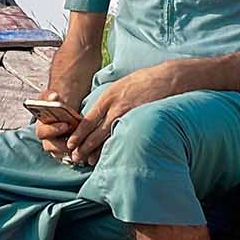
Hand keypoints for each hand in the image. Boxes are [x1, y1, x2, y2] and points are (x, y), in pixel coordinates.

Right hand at [32, 97, 79, 160]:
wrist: (69, 106)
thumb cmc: (59, 103)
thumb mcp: (53, 96)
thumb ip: (51, 96)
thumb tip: (54, 96)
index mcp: (42, 126)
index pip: (42, 132)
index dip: (52, 130)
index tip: (65, 125)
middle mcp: (48, 139)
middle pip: (50, 147)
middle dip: (62, 145)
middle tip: (74, 140)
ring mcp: (58, 146)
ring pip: (62, 154)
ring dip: (71, 151)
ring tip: (81, 145)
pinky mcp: (69, 150)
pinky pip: (73, 156)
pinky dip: (80, 154)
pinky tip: (88, 149)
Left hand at [63, 64, 180, 166]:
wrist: (168, 78)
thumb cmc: (145, 80)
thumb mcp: (121, 85)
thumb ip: (110, 99)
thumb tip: (100, 112)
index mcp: (108, 97)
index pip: (88, 120)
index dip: (78, 134)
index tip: (71, 144)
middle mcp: (115, 108)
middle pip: (94, 132)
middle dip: (83, 147)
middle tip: (75, 157)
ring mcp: (127, 116)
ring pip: (107, 138)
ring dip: (96, 151)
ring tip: (88, 161)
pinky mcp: (139, 122)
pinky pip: (123, 138)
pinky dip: (114, 148)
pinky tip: (109, 156)